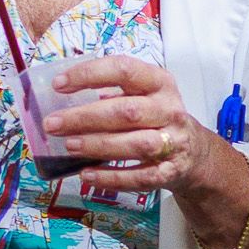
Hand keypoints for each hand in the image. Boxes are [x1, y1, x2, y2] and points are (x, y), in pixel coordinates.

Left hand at [36, 56, 248, 248]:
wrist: (196, 153)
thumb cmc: (157, 118)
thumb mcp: (144, 95)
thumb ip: (114, 91)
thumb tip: (66, 97)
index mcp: (159, 82)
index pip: (124, 69)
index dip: (90, 75)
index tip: (59, 85)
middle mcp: (169, 110)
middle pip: (126, 111)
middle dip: (86, 117)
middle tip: (53, 123)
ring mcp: (174, 142)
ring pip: (135, 144)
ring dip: (99, 145)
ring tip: (69, 146)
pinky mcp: (171, 172)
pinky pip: (140, 177)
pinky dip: (112, 178)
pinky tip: (88, 175)